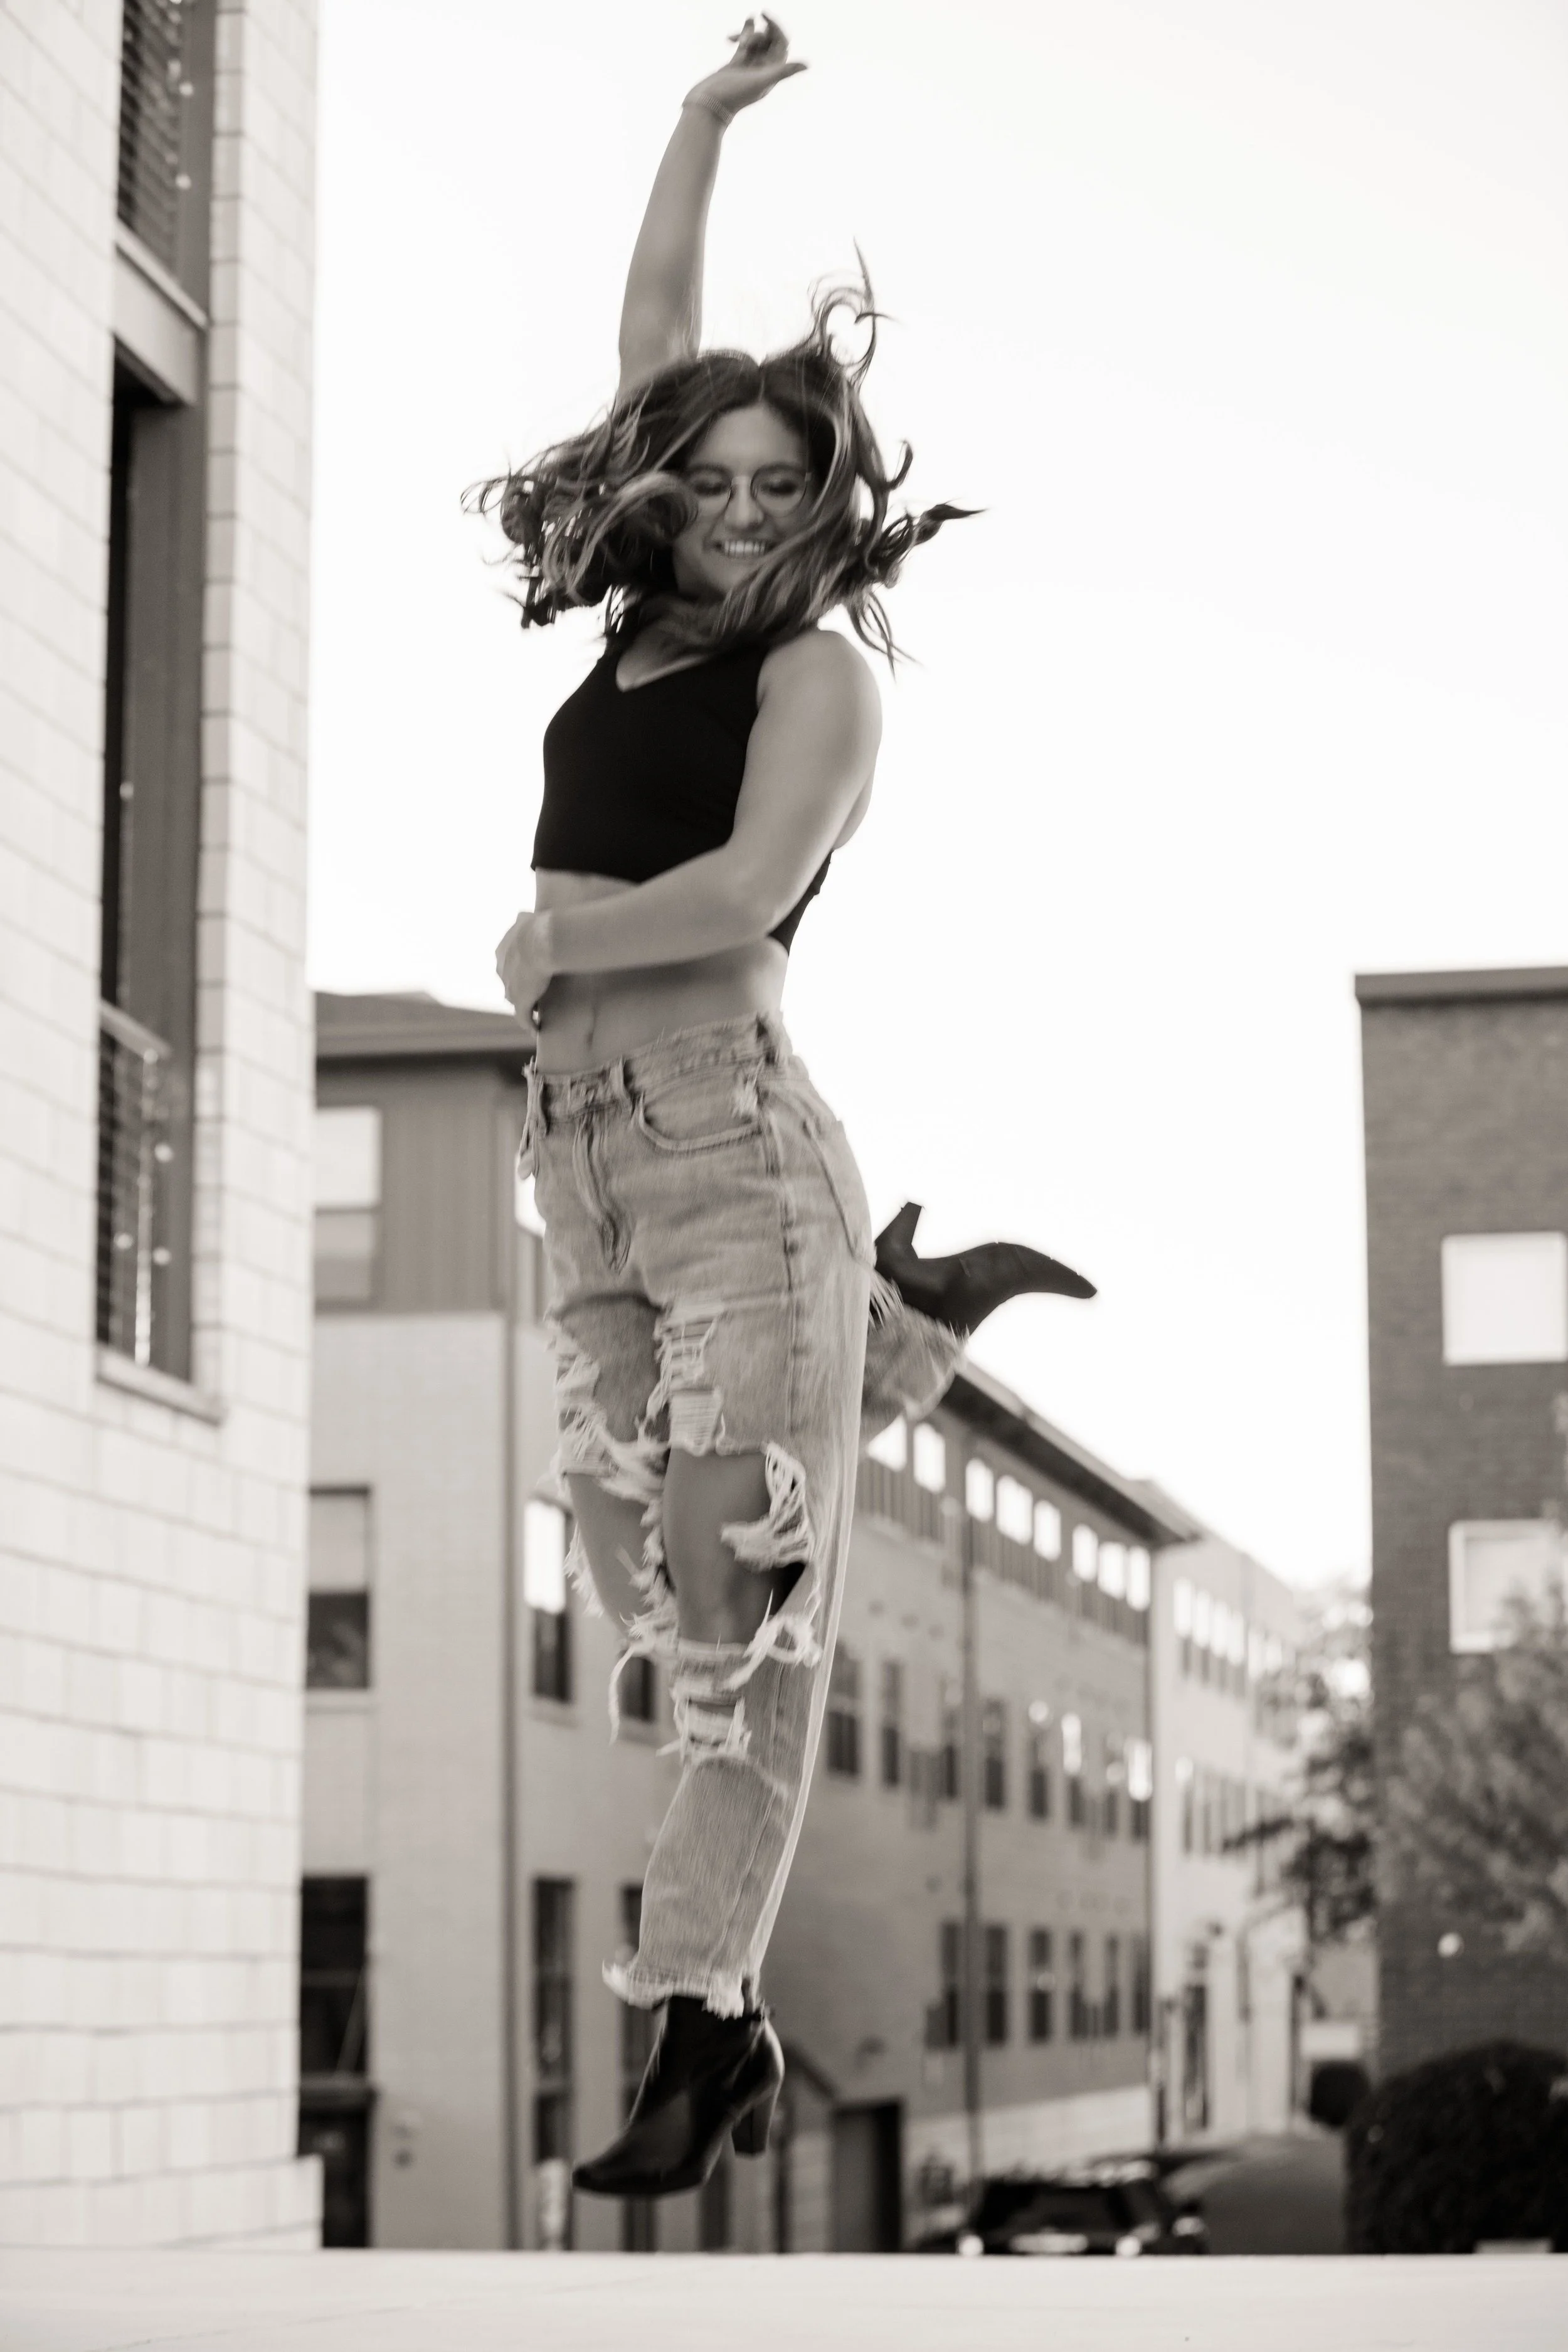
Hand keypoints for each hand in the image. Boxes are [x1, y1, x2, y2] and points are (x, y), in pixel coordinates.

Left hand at [495, 909, 554, 1028]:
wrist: (544, 941)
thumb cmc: (538, 927)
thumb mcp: (525, 918)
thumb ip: (521, 918)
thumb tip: (521, 913)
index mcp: (501, 952)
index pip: (506, 966)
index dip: (518, 972)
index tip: (529, 975)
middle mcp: (502, 971)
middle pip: (509, 984)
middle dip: (518, 990)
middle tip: (533, 995)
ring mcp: (510, 988)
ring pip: (514, 1001)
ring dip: (524, 1007)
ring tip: (535, 1014)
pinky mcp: (521, 1002)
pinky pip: (524, 1018)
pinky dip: (529, 1024)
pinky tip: (536, 1030)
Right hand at [684, 14, 805, 124]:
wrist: (708, 104)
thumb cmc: (733, 95)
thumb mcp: (760, 81)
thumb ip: (783, 71)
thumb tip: (807, 64)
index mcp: (772, 74)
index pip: (782, 45)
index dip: (776, 28)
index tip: (765, 15)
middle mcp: (763, 70)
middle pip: (770, 41)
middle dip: (759, 34)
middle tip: (746, 41)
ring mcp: (749, 67)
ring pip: (756, 41)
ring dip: (748, 35)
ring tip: (734, 42)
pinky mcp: (736, 64)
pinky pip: (745, 44)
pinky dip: (745, 32)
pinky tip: (743, 23)